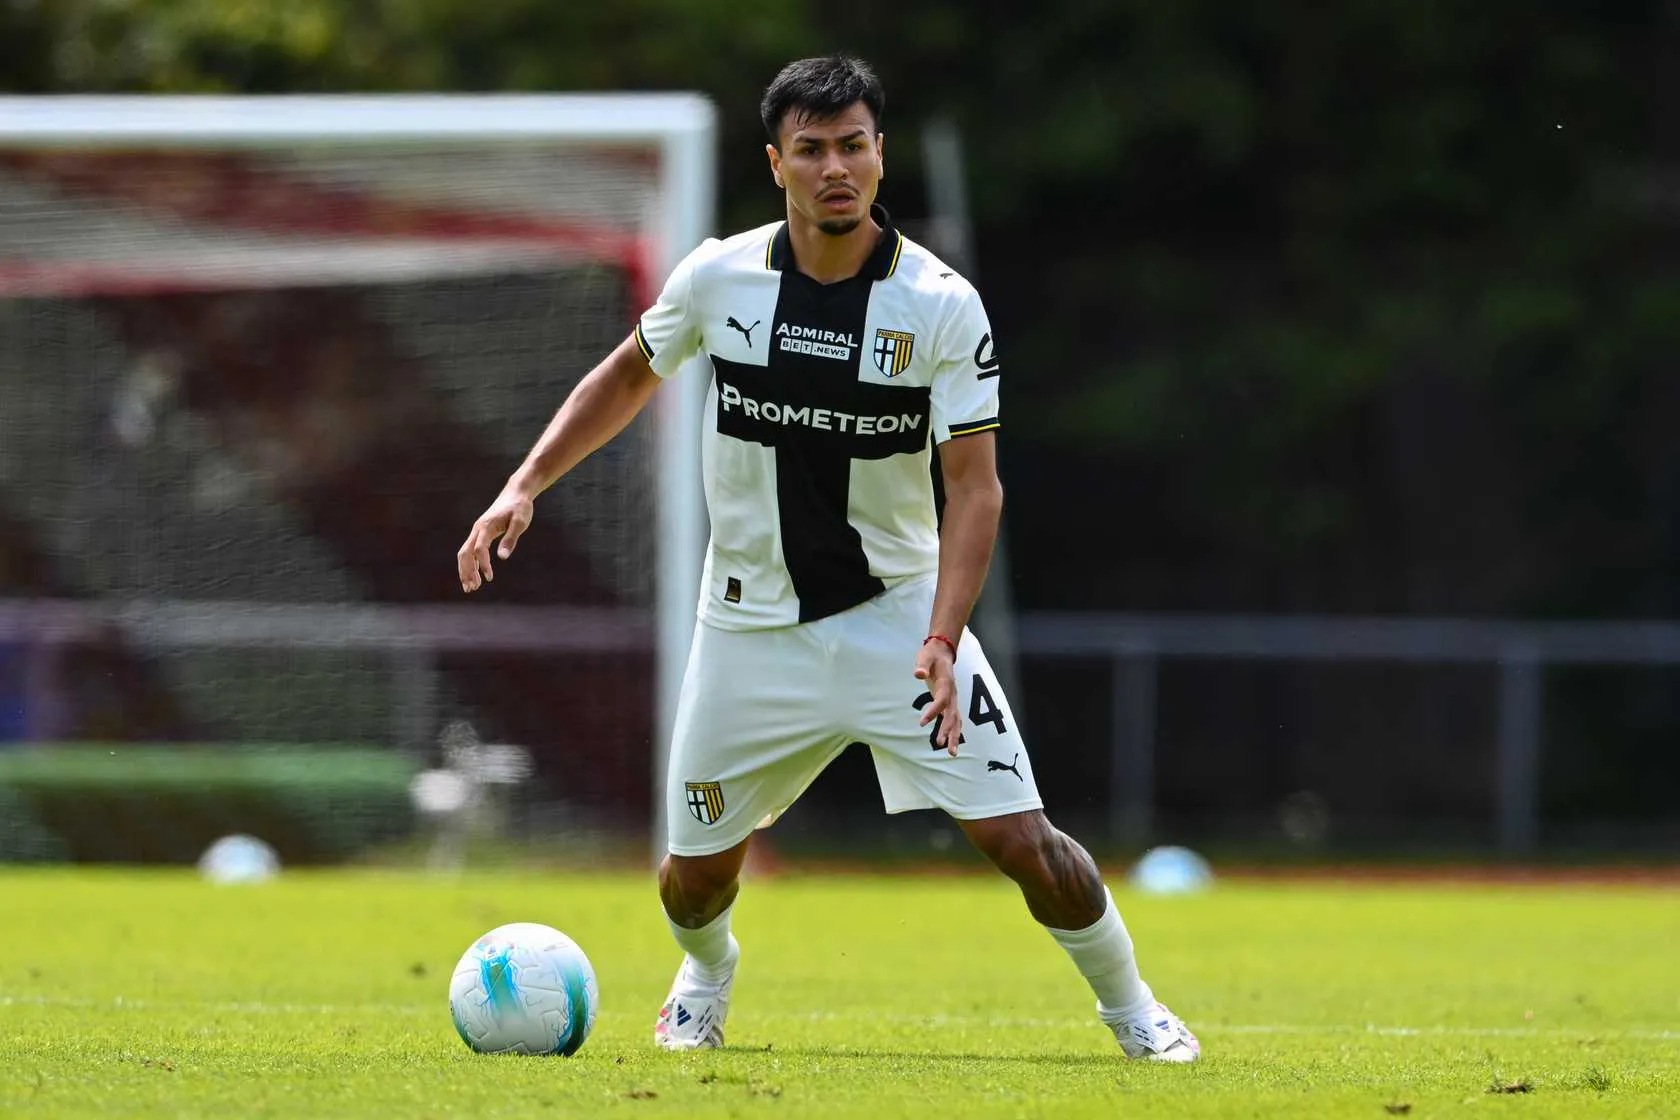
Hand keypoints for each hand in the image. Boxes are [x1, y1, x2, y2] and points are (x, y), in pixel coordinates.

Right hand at [457, 488, 533, 592]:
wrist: (516, 494)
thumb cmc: (520, 507)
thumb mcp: (520, 522)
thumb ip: (510, 539)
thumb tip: (502, 558)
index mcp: (486, 526)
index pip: (480, 549)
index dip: (483, 564)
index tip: (490, 578)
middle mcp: (478, 529)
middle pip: (465, 553)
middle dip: (466, 571)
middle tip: (471, 589)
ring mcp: (478, 531)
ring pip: (466, 553)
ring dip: (467, 570)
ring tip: (472, 587)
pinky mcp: (481, 534)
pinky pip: (472, 551)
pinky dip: (472, 564)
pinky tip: (477, 575)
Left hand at [914, 638, 961, 755]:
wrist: (943, 651)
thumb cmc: (932, 655)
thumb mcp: (925, 656)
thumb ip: (922, 665)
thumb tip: (918, 674)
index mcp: (946, 683)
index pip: (941, 701)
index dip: (933, 712)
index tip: (922, 722)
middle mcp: (952, 693)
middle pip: (952, 715)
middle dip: (948, 730)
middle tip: (941, 745)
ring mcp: (953, 699)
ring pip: (956, 721)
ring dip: (954, 736)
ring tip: (951, 753)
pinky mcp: (950, 702)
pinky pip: (954, 720)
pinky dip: (953, 732)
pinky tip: (949, 744)